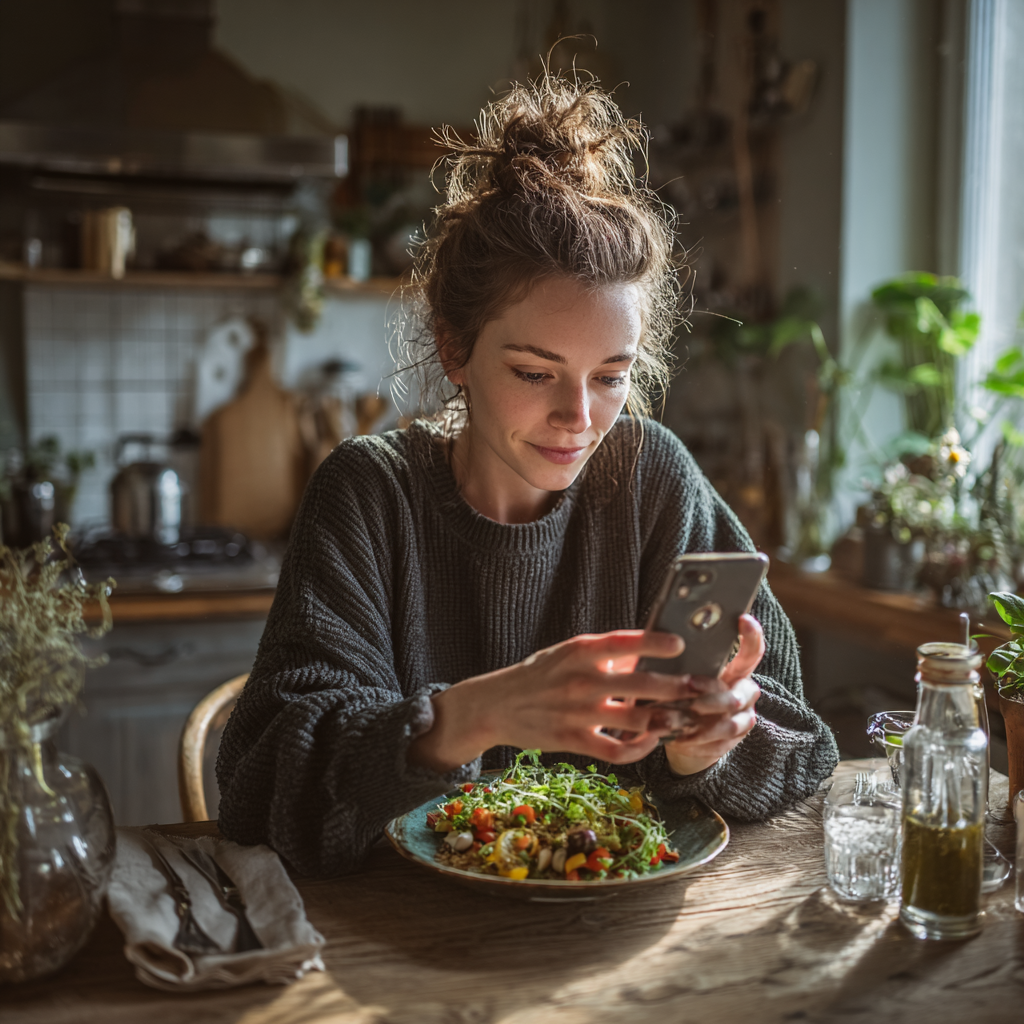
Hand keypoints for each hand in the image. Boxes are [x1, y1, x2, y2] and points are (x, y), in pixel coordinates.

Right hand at [408, 630, 694, 772]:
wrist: (495, 705)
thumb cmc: (538, 675)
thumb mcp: (567, 653)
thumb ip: (605, 654)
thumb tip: (647, 653)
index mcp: (580, 651)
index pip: (625, 642)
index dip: (656, 643)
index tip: (681, 645)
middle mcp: (582, 680)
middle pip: (642, 685)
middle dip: (680, 688)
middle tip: (705, 689)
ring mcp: (578, 712)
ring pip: (637, 720)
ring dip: (667, 721)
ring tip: (687, 719)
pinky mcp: (573, 740)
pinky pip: (616, 750)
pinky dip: (639, 749)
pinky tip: (652, 742)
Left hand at [663, 614, 763, 775]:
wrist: (685, 734)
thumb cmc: (681, 694)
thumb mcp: (682, 673)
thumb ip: (681, 660)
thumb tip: (659, 637)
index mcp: (736, 671)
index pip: (752, 651)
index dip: (752, 635)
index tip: (743, 619)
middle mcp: (744, 693)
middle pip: (740, 694)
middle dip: (713, 692)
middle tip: (690, 685)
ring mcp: (742, 719)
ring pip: (731, 723)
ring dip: (704, 721)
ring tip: (679, 717)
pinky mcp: (733, 743)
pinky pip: (720, 742)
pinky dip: (698, 739)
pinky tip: (678, 736)